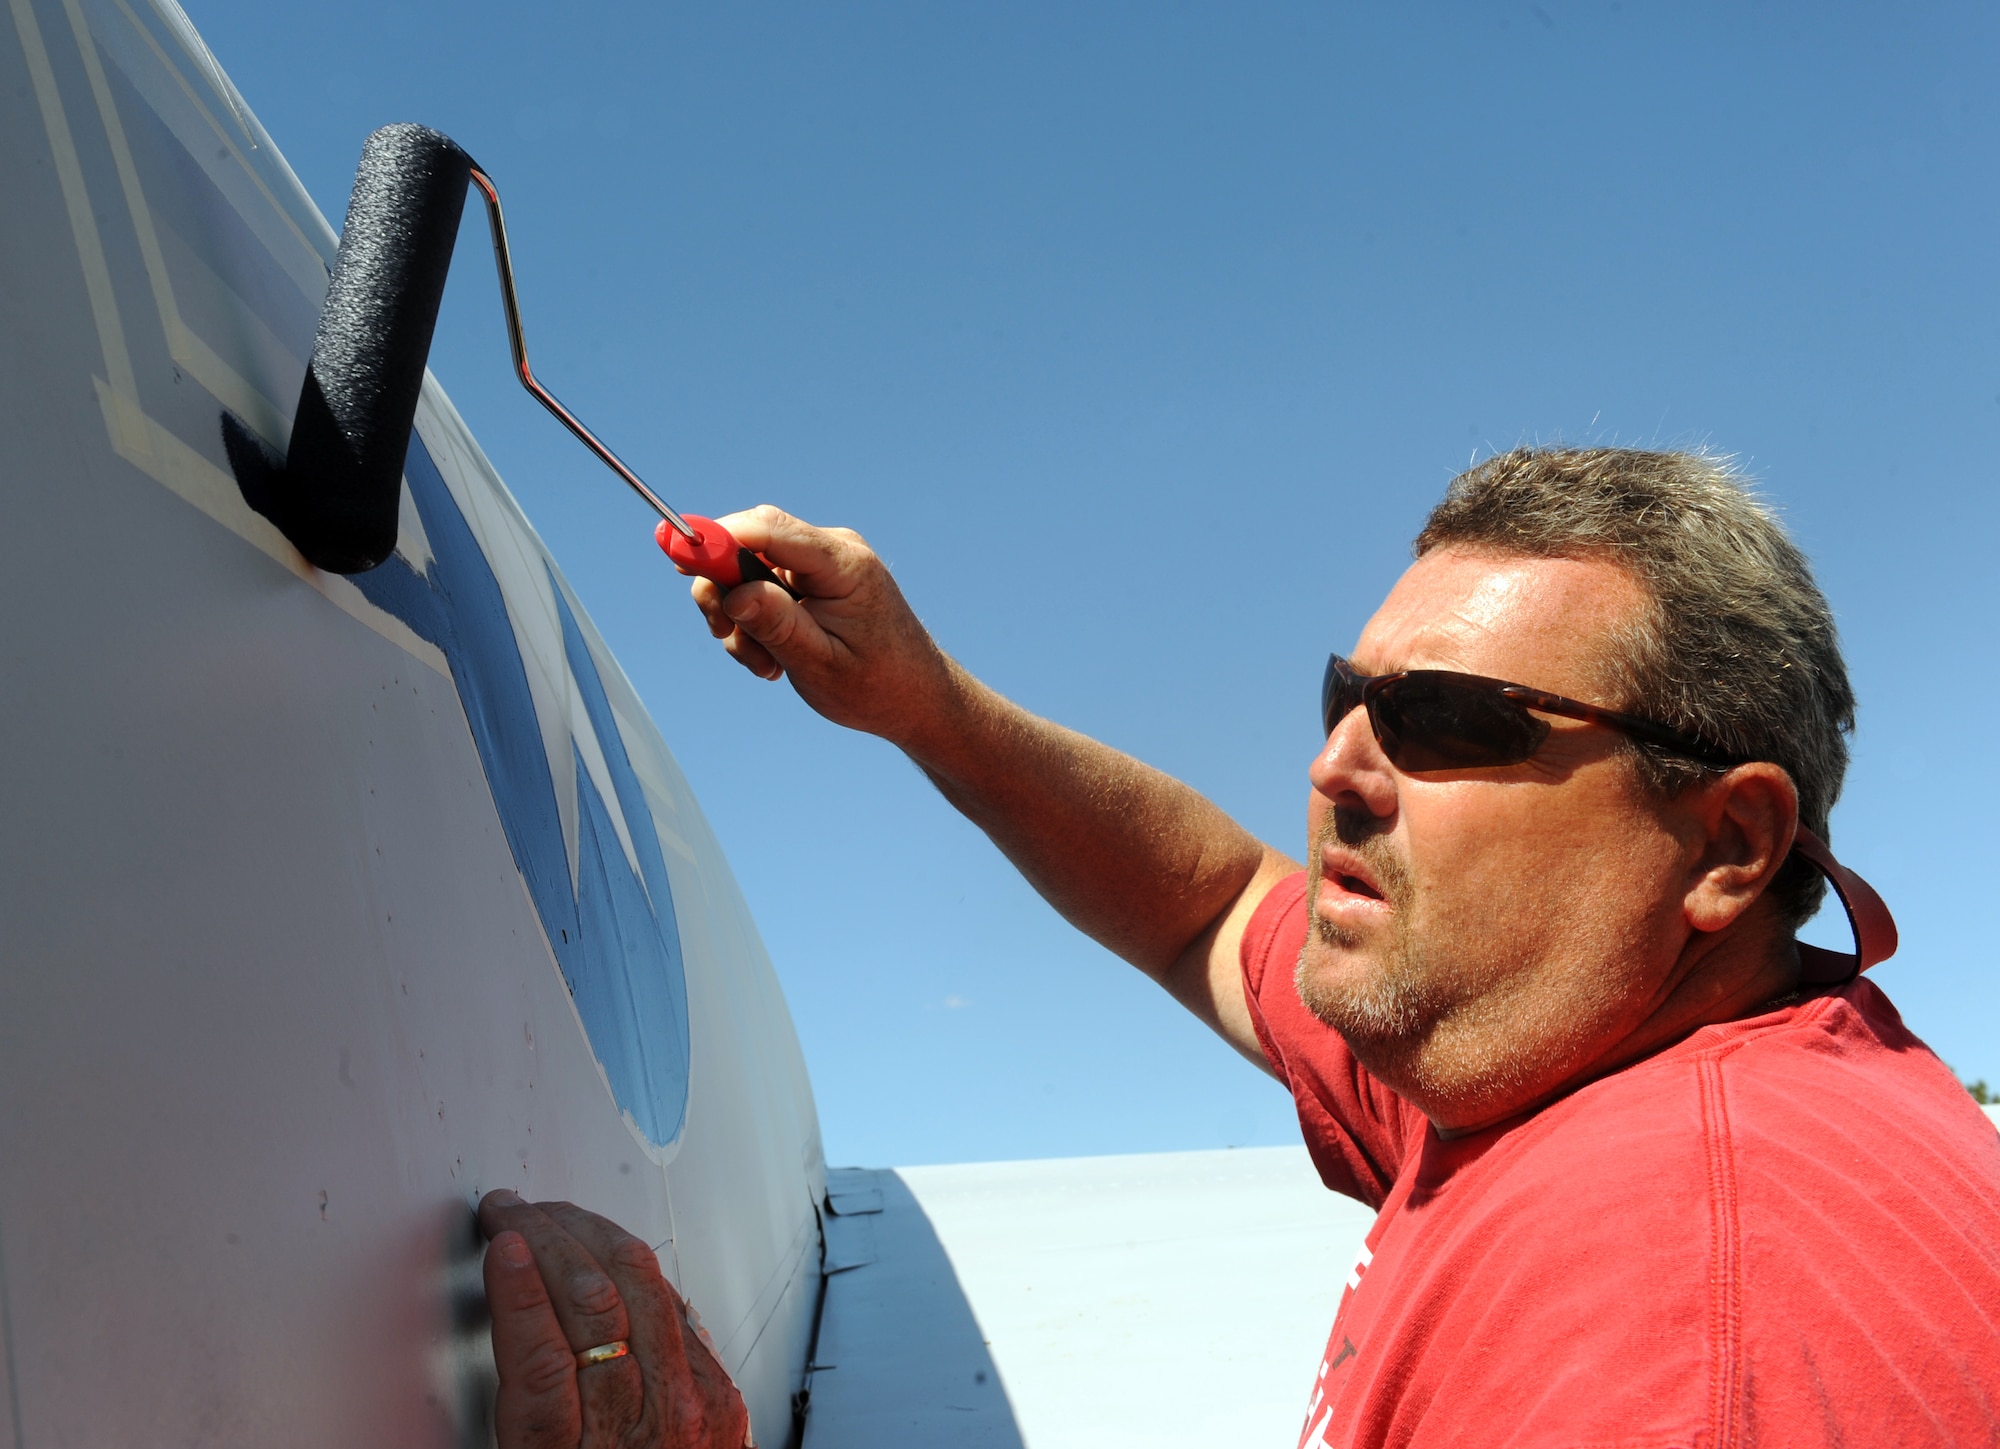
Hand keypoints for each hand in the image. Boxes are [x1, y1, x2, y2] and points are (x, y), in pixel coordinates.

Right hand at [479, 1190, 751, 1448]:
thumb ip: (529, 1409)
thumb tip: (517, 1315)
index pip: (541, 1357)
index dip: (517, 1285)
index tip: (498, 1241)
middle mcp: (644, 1429)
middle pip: (595, 1305)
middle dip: (548, 1237)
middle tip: (512, 1210)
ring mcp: (695, 1408)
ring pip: (644, 1289)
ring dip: (592, 1236)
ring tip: (556, 1215)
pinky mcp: (726, 1400)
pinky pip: (680, 1313)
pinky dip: (640, 1275)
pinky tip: (612, 1254)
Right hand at [683, 506, 960, 747]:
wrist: (917, 699)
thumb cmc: (877, 687)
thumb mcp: (819, 664)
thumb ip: (777, 624)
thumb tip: (733, 592)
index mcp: (843, 565)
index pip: (767, 529)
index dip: (715, 536)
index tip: (675, 551)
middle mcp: (833, 551)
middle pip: (749, 544)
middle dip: (724, 591)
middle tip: (727, 636)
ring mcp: (824, 564)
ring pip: (749, 571)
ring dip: (742, 619)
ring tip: (767, 664)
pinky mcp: (815, 580)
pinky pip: (764, 586)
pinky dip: (757, 621)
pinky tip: (776, 658)